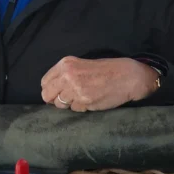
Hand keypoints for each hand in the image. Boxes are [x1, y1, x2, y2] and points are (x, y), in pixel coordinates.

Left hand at [41, 56, 158, 111]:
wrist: (128, 76)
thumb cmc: (107, 69)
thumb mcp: (82, 64)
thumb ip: (66, 74)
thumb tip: (52, 89)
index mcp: (66, 64)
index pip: (45, 82)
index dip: (50, 89)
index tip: (57, 92)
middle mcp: (68, 75)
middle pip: (47, 95)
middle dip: (55, 99)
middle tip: (67, 98)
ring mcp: (75, 89)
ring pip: (60, 105)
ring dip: (69, 104)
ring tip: (82, 97)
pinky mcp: (84, 101)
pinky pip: (74, 109)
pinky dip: (80, 107)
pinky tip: (91, 100)